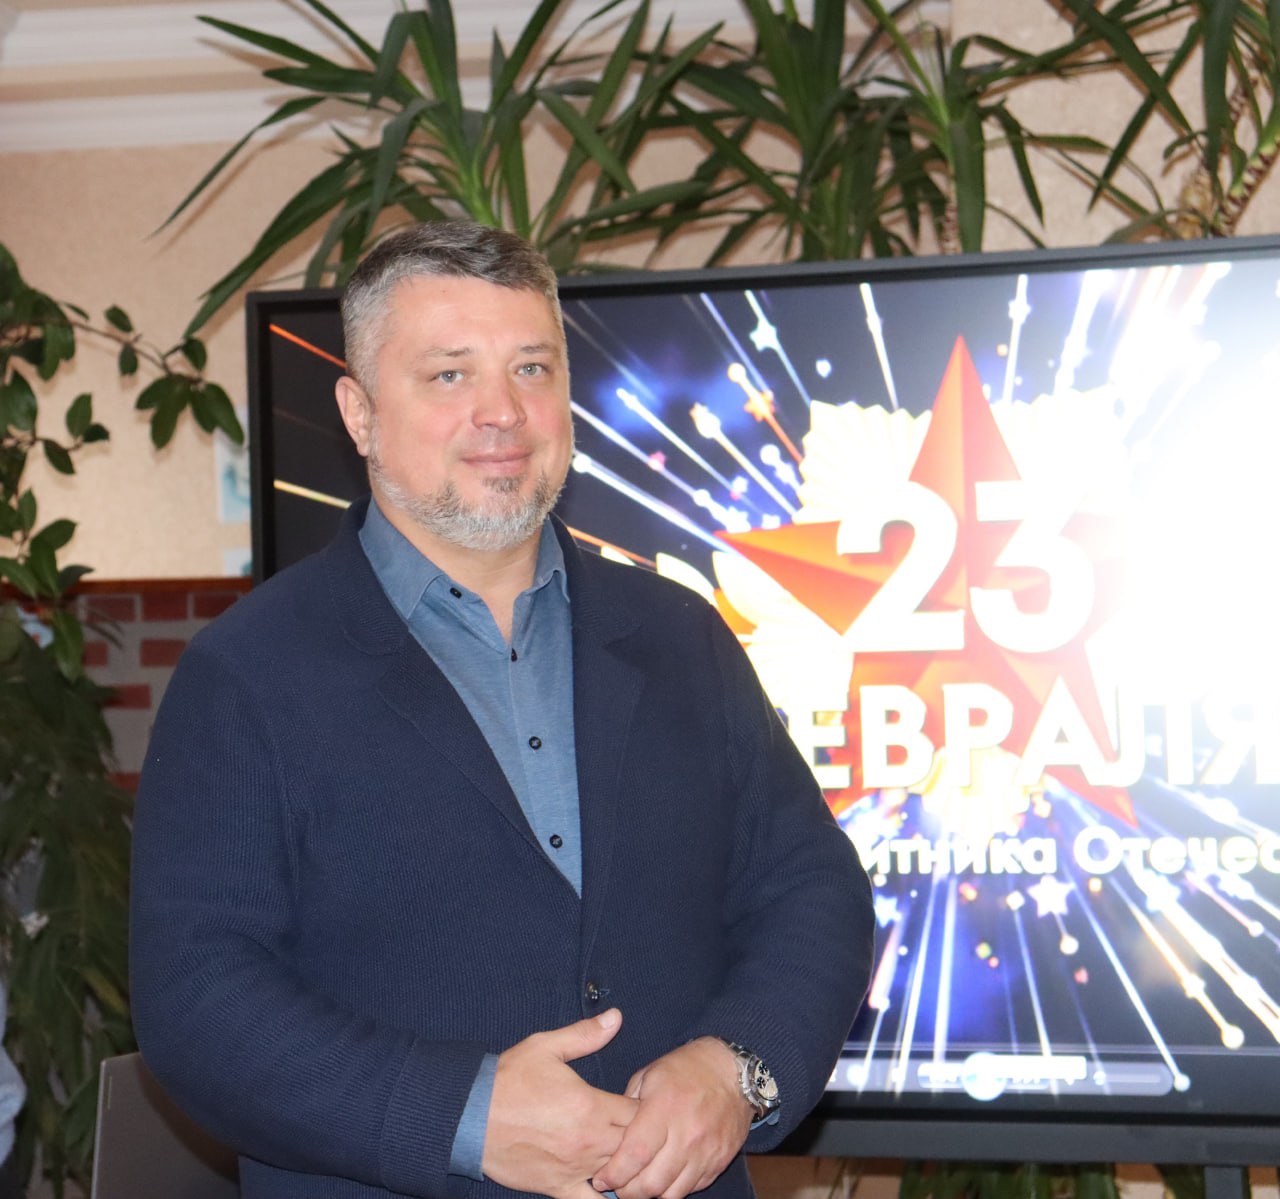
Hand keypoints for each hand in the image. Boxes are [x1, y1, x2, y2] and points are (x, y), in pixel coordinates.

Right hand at [481, 1008, 638, 1198]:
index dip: (646, 1108)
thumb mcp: (547, 1046)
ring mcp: (574, 1169)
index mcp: (591, 1106)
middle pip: (635, 1145)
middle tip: (639, 1128)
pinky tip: (611, 1190)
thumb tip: (615, 1017)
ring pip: (619, 1175)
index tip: (642, 1103)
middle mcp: (588, 1141)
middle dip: (641, 1137)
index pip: (639, 1113)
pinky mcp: (557, 1188)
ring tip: (627, 1154)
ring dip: (626, 1165)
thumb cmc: (509, 1079)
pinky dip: (605, 1197)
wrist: (470, 1115)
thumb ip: (586, 1035)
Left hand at [591, 1037, 751, 1198]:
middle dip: (627, 1192)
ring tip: (638, 1186)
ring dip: (650, 1195)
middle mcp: (687, 1134)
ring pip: (671, 1194)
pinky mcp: (718, 1163)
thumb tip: (610, 1137)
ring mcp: (705, 1152)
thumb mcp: (650, 1075)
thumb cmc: (686, 1069)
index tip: (600, 1179)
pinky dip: (673, 1189)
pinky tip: (663, 1178)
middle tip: (617, 1187)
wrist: (733, 1072)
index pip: (635, 1155)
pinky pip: (691, 1189)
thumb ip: (627, 1107)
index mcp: (664, 1108)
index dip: (614, 1174)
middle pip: (651, 1183)